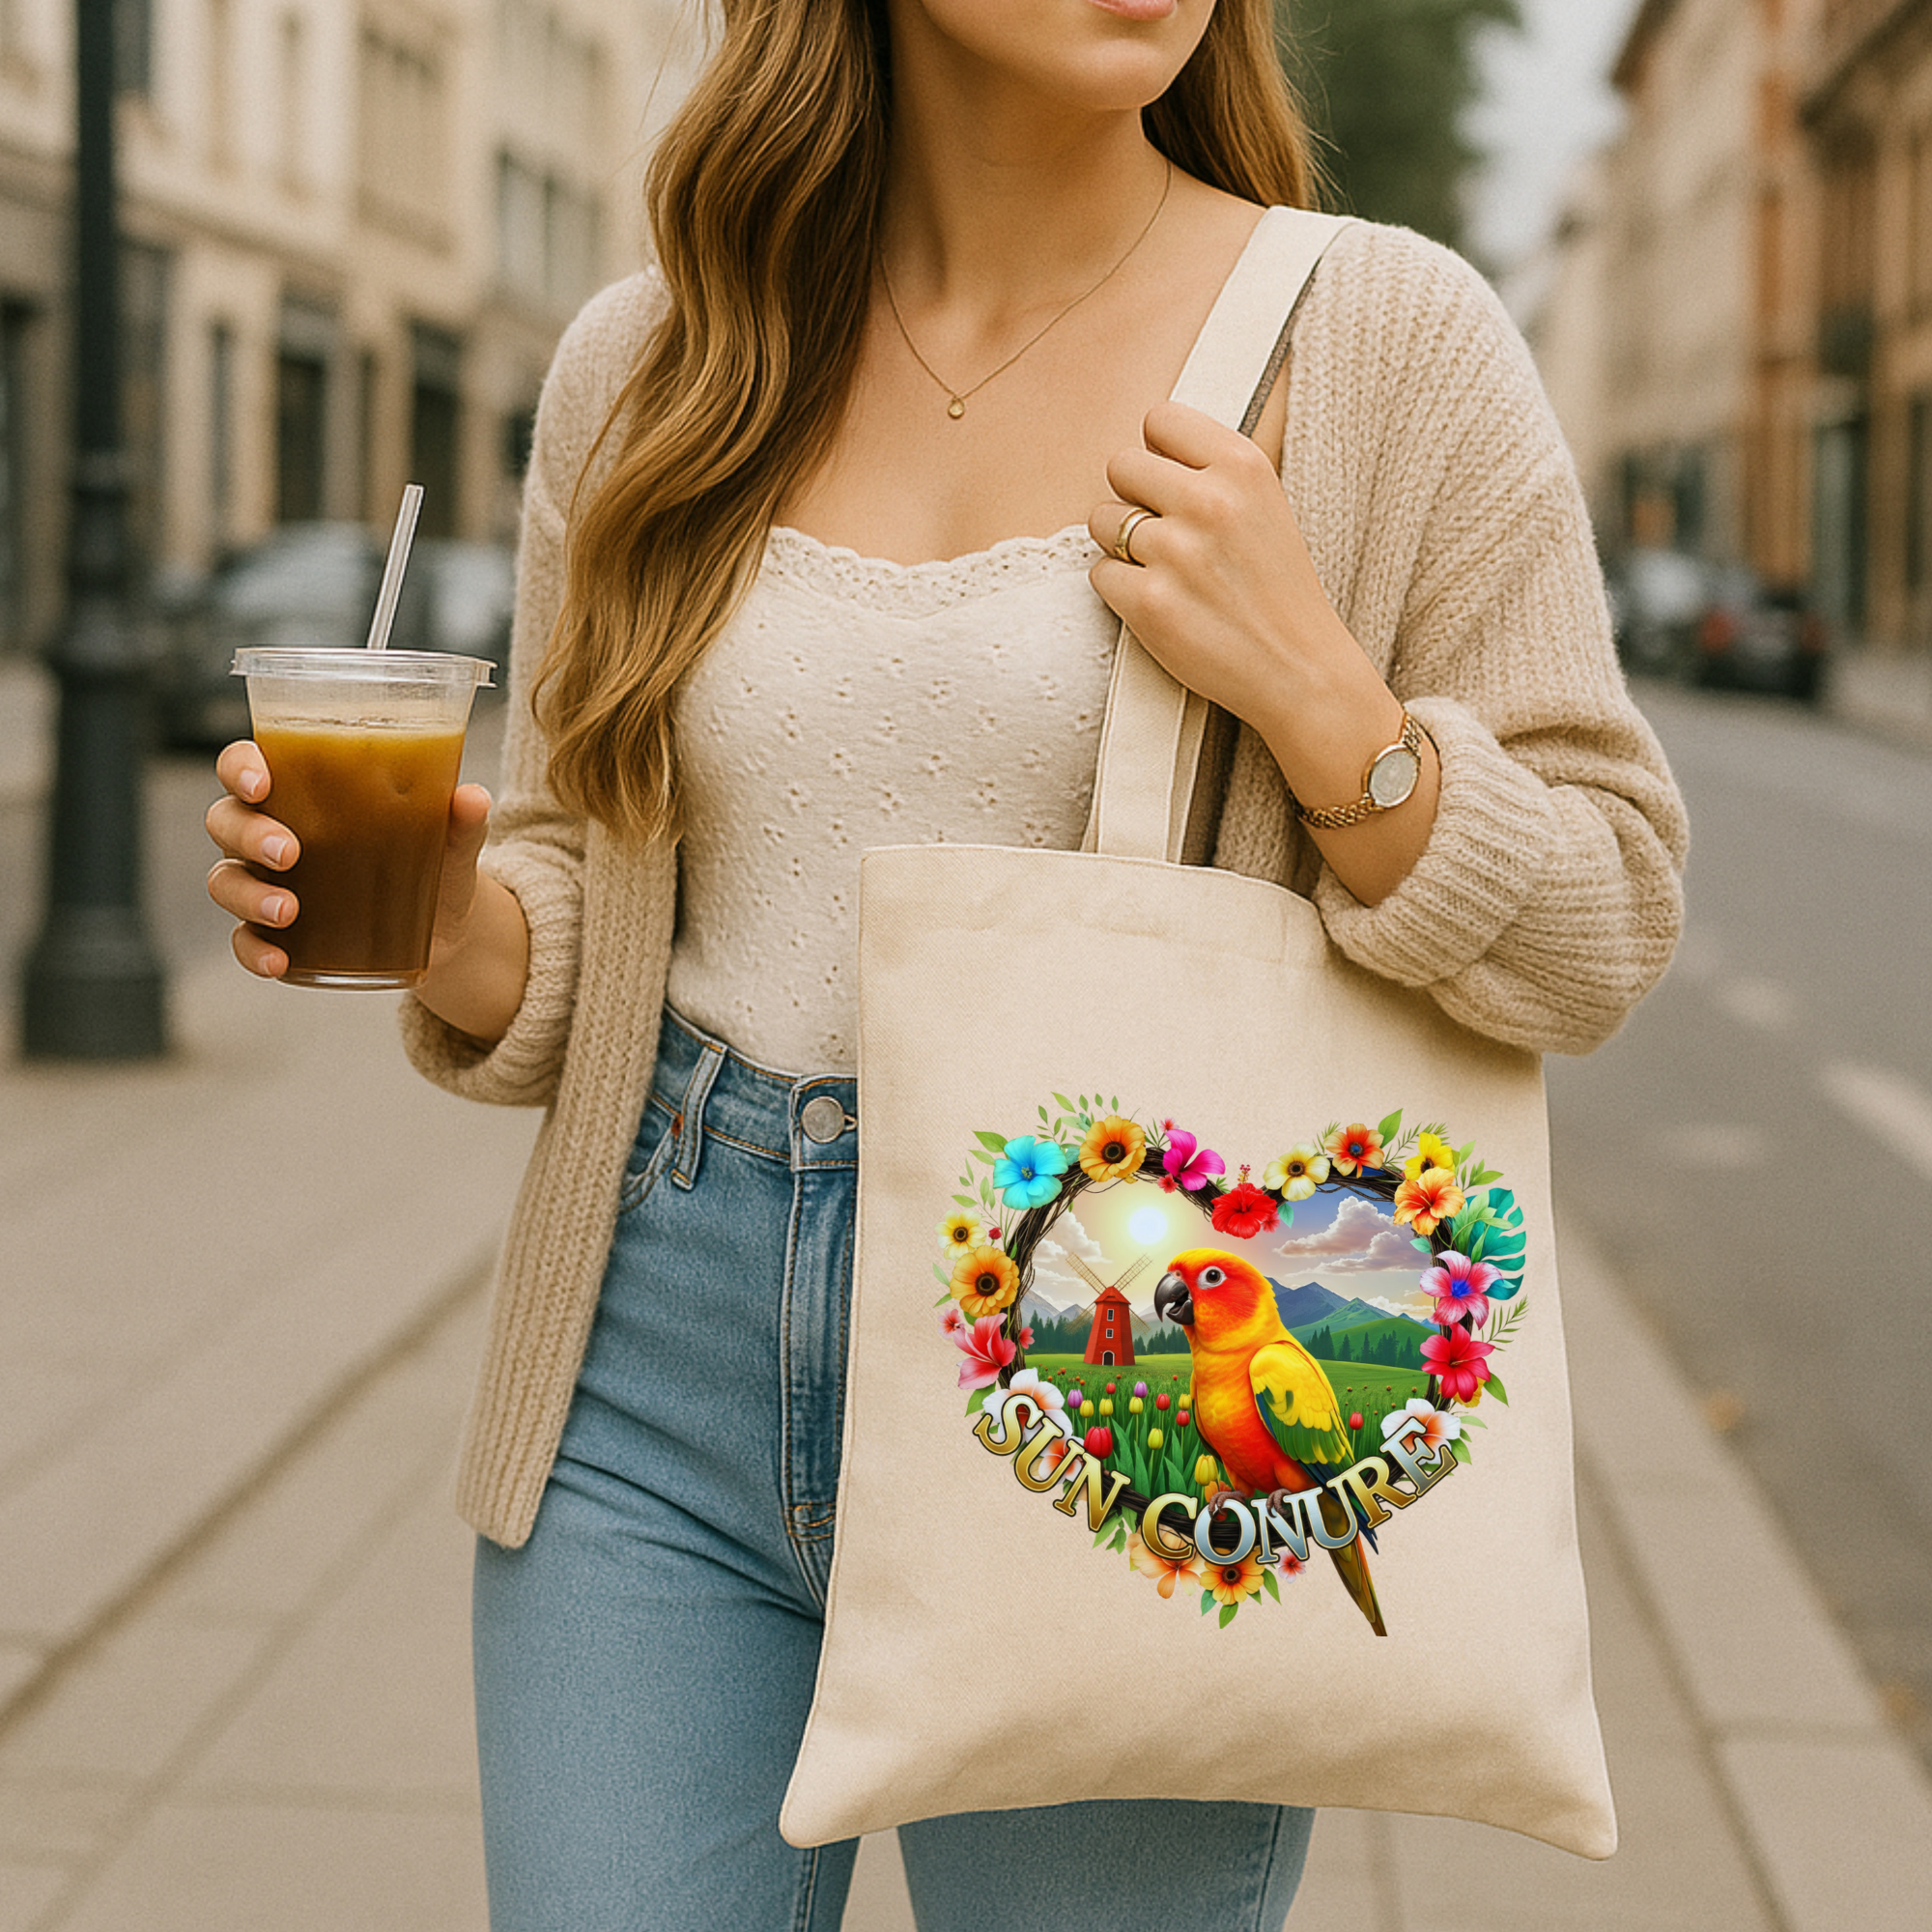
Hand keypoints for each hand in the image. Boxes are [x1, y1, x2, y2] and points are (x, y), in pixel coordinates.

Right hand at [204, 739, 492, 980]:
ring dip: (248, 894)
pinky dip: (254, 951)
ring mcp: (268, 882)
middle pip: (227, 820)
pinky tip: (280, 962)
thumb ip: (460, 822)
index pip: (246, 764)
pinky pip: (244, 940)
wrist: (444, 928)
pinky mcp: (278, 932)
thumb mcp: (450, 845)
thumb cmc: (434, 862)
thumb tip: (473, 798)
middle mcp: (272, 831)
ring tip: (288, 910)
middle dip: (247, 834)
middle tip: (289, 852)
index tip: (262, 784)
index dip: (240, 768)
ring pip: (225, 879)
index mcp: (302, 790)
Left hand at [1087, 402, 1438, 905]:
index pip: (1159, 419)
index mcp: (1242, 466)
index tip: (1171, 485)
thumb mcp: (1265, 505)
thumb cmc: (1277, 589)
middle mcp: (1209, 501)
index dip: (1156, 454)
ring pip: (1100, 519)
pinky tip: (1161, 605)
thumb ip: (1211, 471)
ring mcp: (1176, 553)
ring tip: (1164, 571)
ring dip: (1120, 545)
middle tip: (1164, 535)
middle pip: (1119, 465)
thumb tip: (1145, 447)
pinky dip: (1119, 591)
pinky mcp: (1149, 603)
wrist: (1301, 671)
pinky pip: (1099, 573)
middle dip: (1132, 497)